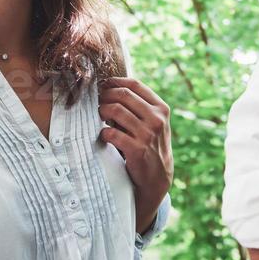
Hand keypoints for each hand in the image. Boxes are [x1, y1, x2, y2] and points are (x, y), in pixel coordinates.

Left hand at [98, 76, 171, 228]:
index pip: (135, 85)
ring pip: (115, 110)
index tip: (104, 85)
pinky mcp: (137, 150)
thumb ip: (139, 107)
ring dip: (102, 111)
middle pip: (123, 94)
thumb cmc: (150, 145)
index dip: (115, 82)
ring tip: (99, 116)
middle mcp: (156, 119)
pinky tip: (104, 136)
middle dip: (105, 95)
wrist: (157, 178)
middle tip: (97, 102)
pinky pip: (111, 133)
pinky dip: (103, 133)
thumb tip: (110, 87)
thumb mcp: (153, 123)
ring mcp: (148, 134)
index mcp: (161, 108)